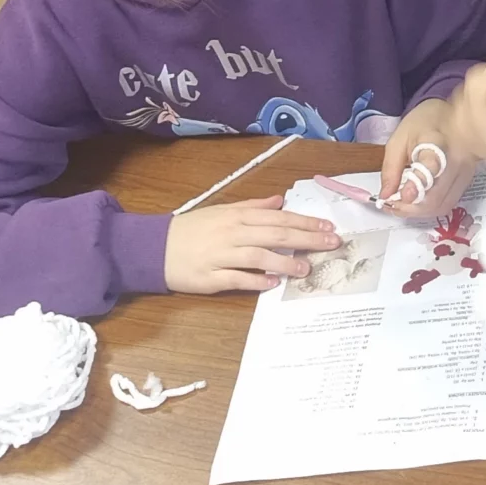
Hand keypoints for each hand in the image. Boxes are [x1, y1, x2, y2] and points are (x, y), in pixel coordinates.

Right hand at [164, 196, 338, 293]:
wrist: (155, 247)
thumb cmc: (191, 229)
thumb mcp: (222, 211)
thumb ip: (252, 206)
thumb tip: (280, 201)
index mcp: (236, 216)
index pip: (278, 218)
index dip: (305, 222)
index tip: (327, 227)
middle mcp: (232, 233)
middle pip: (275, 234)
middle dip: (306, 239)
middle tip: (331, 244)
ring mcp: (221, 255)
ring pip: (259, 256)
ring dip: (284, 262)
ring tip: (305, 268)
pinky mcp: (210, 277)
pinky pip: (237, 279)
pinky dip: (256, 280)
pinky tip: (272, 284)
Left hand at [378, 99, 473, 216]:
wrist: (461, 118)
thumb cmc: (427, 124)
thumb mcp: (400, 138)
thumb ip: (390, 168)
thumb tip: (385, 196)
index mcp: (436, 143)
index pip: (431, 166)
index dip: (417, 184)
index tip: (404, 195)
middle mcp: (454, 162)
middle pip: (435, 197)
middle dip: (410, 208)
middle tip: (391, 205)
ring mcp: (463, 175)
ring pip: (441, 206)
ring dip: (418, 213)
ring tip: (401, 206)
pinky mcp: (466, 183)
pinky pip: (447, 204)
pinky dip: (429, 210)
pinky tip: (416, 204)